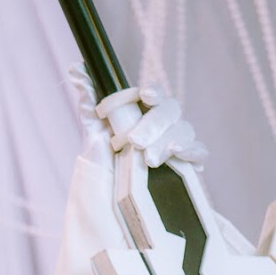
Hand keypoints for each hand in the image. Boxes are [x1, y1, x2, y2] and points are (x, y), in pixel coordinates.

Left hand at [68, 63, 206, 168]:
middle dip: (154, 124)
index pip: (153, 96)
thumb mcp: (93, 134)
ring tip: (151, 159)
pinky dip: (192, 151)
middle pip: (170, 111)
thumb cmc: (103, 165)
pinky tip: (180, 154)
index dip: (152, 92)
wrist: (109, 205)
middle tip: (136, 142)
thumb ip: (89, 101)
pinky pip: (198, 152)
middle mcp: (161, 126)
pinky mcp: (187, 166)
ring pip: (184, 130)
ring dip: (168, 141)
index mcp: (142, 113)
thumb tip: (77, 69)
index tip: (144, 95)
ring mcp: (175, 145)